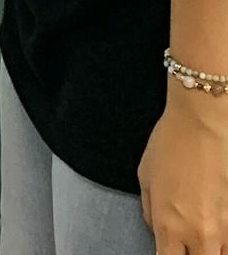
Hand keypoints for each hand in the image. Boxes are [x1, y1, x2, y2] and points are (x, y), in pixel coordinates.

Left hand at [139, 86, 227, 254]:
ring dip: (209, 249)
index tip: (165, 252)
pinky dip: (223, 239)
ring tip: (198, 238)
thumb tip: (157, 230)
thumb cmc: (170, 146)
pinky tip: (215, 230)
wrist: (203, 124)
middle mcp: (199, 234)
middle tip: (184, 246)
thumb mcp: (146, 179)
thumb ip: (151, 213)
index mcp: (169, 226)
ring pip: (221, 254)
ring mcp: (225, 227)